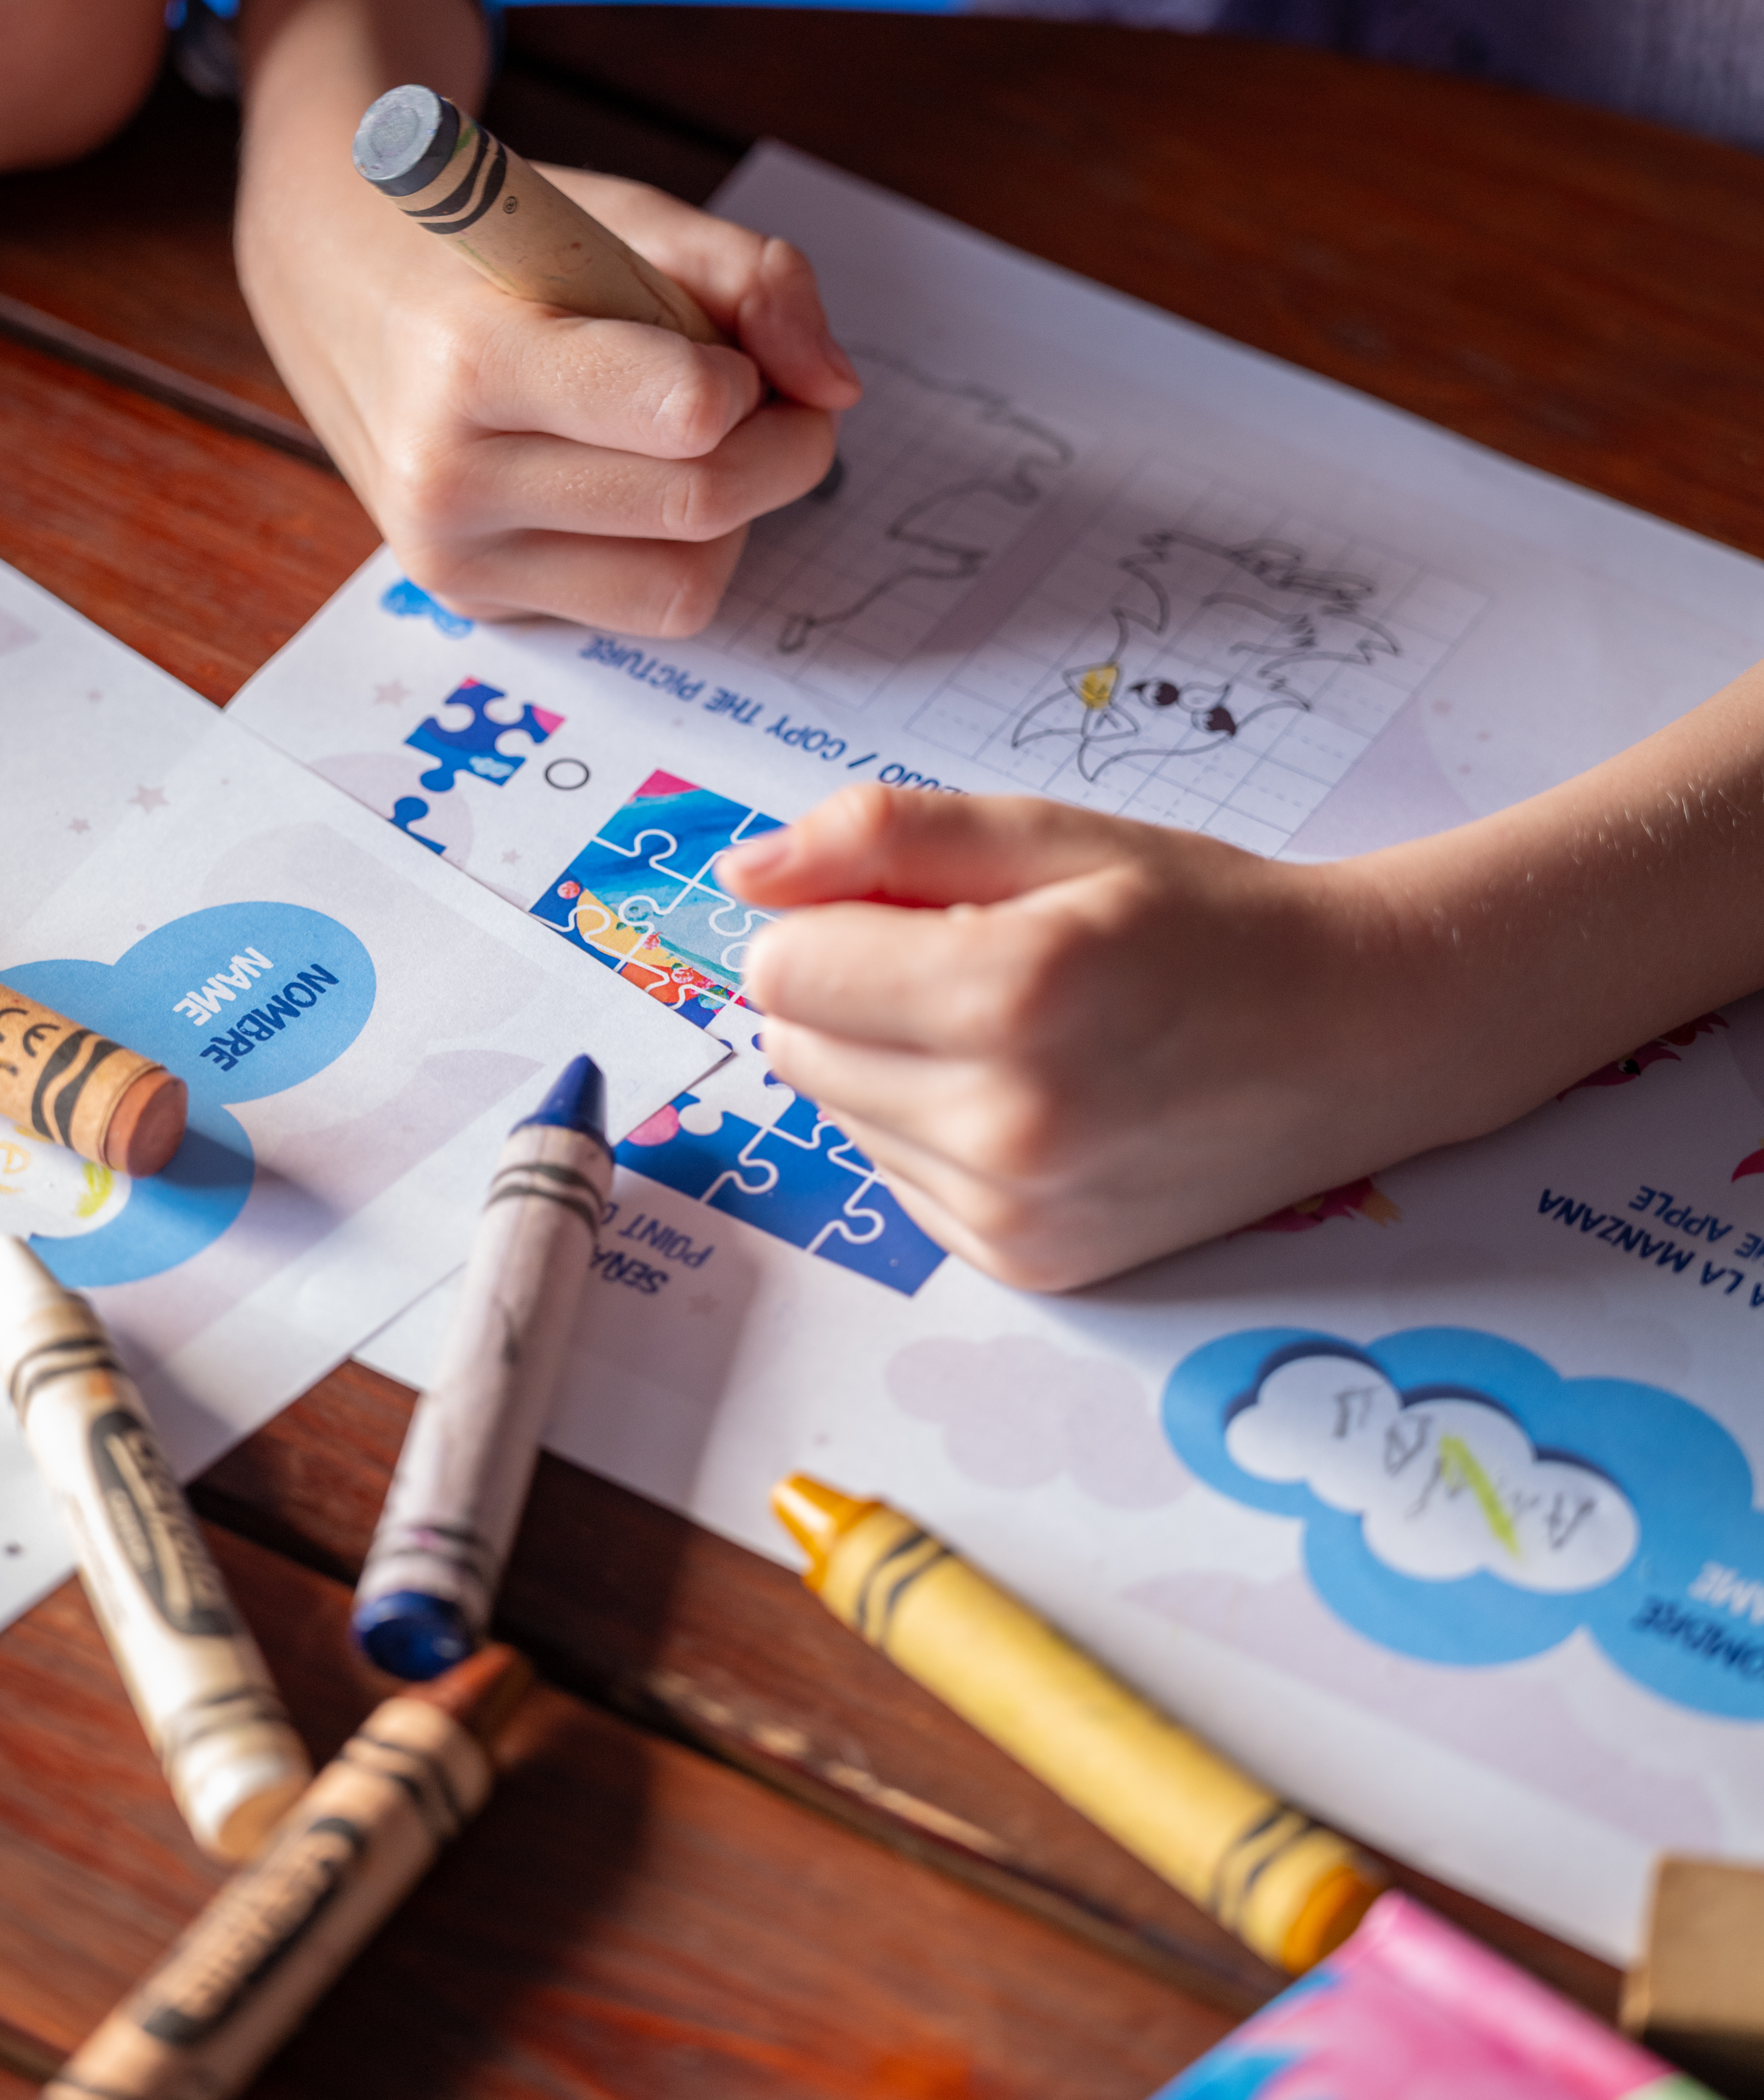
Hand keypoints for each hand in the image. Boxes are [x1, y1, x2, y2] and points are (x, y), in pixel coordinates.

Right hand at [235, 0, 858, 632]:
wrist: (339, 286)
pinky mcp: (476, 604)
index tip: (741, 350)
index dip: (755, 381)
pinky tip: (635, 485)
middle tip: (772, 402)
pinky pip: (639, 610)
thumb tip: (838, 389)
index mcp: (476, 359)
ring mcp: (456, 558)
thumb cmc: (496, 248)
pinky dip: (676, 553)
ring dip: (733, 517)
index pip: (689, 414)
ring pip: (683, 586)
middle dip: (780, 453)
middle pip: (702, 506)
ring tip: (693, 445)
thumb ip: (753, 281)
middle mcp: (451, 478)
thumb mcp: (626, 219)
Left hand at [721, 787, 1451, 1293]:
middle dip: (857, 993)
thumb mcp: (1053, 835)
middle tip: (985, 964)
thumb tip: (747, 872)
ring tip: (1028, 1033)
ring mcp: (1018, 1211)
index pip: (784, 971)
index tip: (916, 906)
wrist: (1353, 1037)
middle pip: (798, 1048)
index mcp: (1014, 995)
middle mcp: (1010, 1123)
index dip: (828, 923)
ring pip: (843, 1117)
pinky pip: (903, 1180)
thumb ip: (885, 837)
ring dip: (898, 1065)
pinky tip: (1043, 1096)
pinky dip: (942, 1131)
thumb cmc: (1206, 922)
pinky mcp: (1028, 1264)